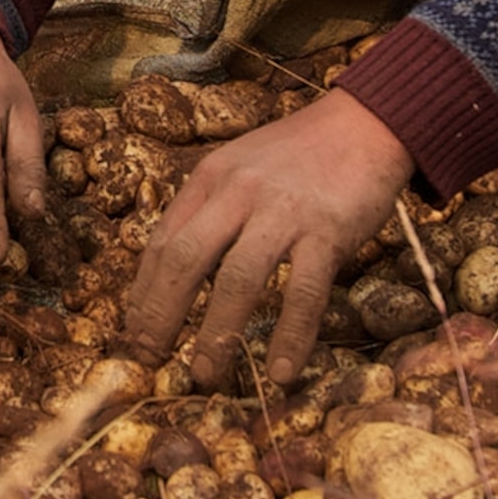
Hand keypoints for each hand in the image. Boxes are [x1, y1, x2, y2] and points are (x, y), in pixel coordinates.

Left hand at [125, 88, 414, 389]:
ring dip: (217, 334)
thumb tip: (175, 267)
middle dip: (160, 315)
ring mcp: (283, 212)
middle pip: (185, 260)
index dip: (142, 292)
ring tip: (204, 375)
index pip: (163, 241)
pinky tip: (281, 372)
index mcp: (210, 178)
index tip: (132, 331)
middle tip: (148, 359)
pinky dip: (290, 337)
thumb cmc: (299, 154)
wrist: (365, 123)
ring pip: (237, 280)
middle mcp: (238, 192)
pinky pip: (303, 293)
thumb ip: (209, 208)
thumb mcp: (239, 166)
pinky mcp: (327, 231)